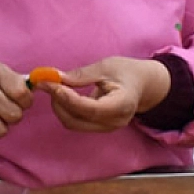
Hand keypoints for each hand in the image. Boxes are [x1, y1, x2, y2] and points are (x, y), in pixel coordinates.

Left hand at [45, 56, 171, 132]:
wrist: (144, 85)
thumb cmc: (127, 72)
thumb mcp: (107, 66)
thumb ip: (82, 75)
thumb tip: (56, 78)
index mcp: (122, 104)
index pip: (90, 109)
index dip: (67, 98)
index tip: (51, 84)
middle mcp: (114, 121)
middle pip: (76, 120)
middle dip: (59, 102)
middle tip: (49, 83)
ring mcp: (107, 127)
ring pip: (73, 123)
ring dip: (59, 106)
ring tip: (56, 87)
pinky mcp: (99, 127)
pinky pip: (76, 122)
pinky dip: (65, 109)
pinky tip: (63, 94)